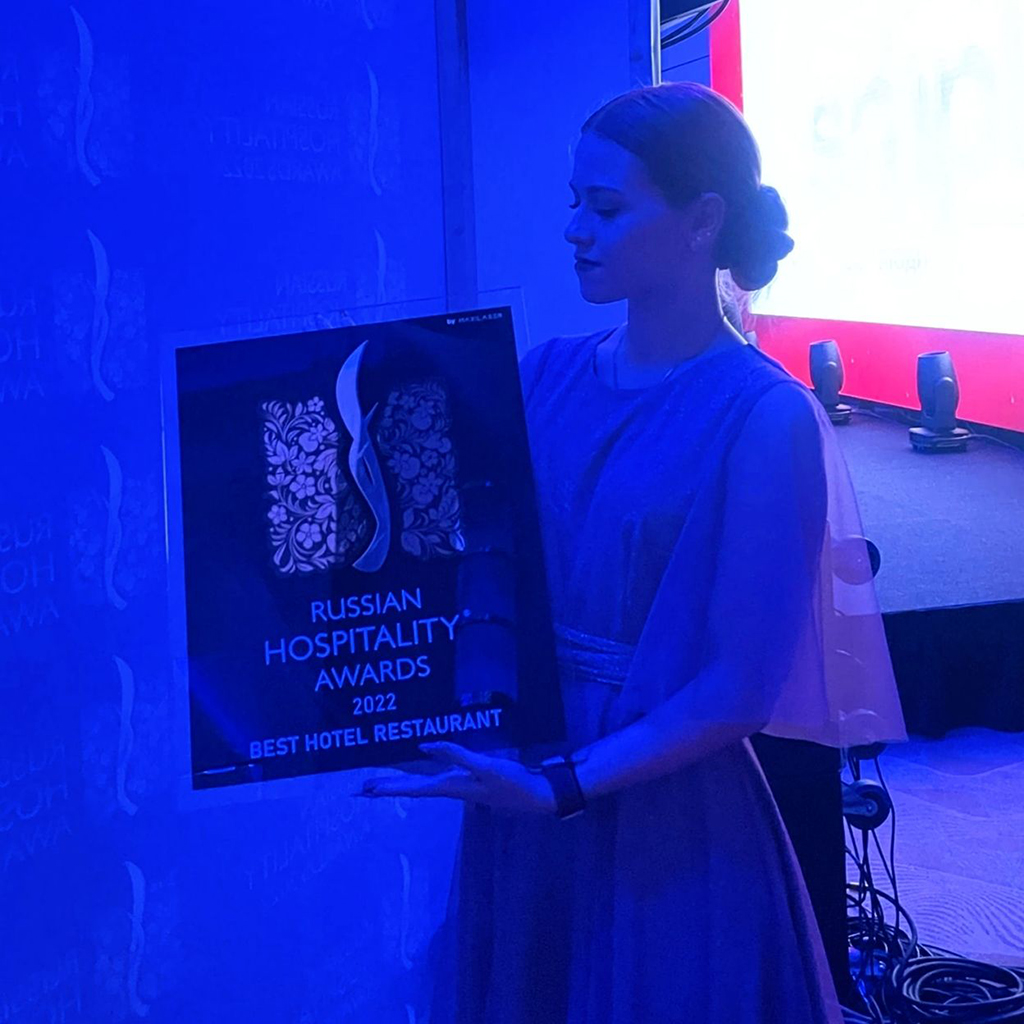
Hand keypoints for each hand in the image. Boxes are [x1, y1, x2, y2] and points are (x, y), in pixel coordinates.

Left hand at [357, 742, 556, 814]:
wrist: (538, 795)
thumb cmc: (511, 782)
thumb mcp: (485, 766)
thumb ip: (455, 755)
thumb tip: (424, 746)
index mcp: (450, 787)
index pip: (412, 788)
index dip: (389, 787)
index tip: (366, 790)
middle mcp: (450, 789)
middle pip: (412, 789)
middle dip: (387, 788)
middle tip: (360, 790)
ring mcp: (459, 787)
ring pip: (421, 785)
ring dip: (400, 784)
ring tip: (379, 783)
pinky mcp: (468, 782)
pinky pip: (436, 779)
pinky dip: (422, 776)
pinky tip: (421, 772)